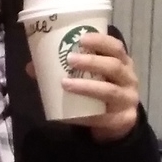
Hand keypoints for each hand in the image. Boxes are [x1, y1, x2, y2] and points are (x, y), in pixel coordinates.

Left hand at [26, 32, 140, 141]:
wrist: (117, 123)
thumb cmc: (101, 92)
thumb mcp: (91, 77)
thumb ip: (67, 69)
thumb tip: (32, 66)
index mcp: (122, 63)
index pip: (116, 47)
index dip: (101, 41)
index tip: (81, 38)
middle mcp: (129, 79)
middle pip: (114, 66)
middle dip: (92, 61)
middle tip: (70, 59)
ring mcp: (127, 100)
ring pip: (109, 91)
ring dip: (87, 86)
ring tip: (65, 83)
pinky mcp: (122, 120)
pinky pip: (102, 117)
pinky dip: (85, 116)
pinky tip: (70, 115)